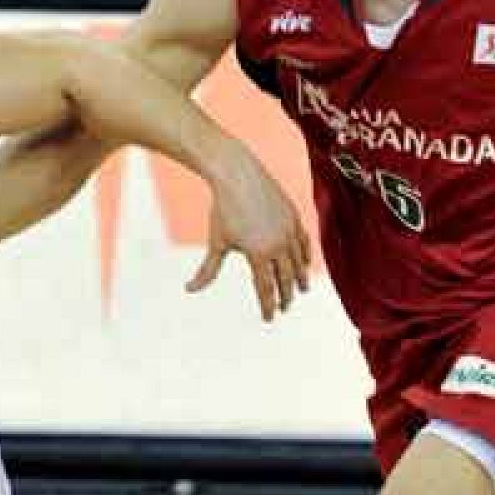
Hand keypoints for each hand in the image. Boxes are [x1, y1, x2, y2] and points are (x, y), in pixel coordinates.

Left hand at [187, 150, 312, 321]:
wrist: (238, 175)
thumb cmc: (223, 210)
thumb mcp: (217, 243)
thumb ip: (207, 271)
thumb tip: (189, 289)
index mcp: (259, 254)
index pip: (266, 289)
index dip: (267, 306)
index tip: (268, 319)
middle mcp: (279, 245)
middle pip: (286, 279)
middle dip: (285, 297)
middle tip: (284, 308)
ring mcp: (289, 231)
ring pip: (298, 263)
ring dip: (299, 279)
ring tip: (300, 290)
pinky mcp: (294, 217)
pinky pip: (304, 242)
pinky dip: (305, 256)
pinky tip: (303, 264)